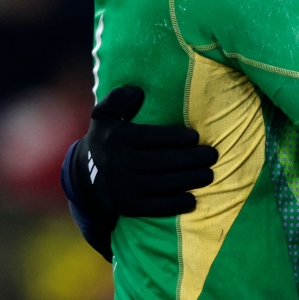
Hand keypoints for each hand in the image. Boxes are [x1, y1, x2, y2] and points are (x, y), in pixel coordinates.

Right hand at [69, 87, 217, 216]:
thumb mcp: (104, 114)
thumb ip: (118, 99)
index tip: (196, 137)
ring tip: (210, 174)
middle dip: (192, 158)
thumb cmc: (106, 140)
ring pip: (164, 184)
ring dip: (191, 179)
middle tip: (213, 155)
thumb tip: (138, 92)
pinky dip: (176, 204)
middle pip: (163, 161)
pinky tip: (193, 199)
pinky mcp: (128, 207)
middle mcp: (119, 164)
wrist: (85, 178)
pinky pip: (156, 207)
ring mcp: (123, 188)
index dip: (177, 137)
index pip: (152, 137)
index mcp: (117, 138)